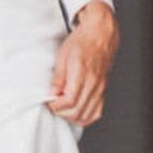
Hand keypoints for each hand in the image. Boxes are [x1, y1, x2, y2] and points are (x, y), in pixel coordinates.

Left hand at [48, 0, 117, 126]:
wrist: (100, 35)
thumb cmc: (82, 42)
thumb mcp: (63, 55)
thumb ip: (58, 77)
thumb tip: (53, 93)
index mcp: (82, 74)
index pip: (69, 100)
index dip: (56, 105)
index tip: (49, 101)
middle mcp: (93, 84)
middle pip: (77, 111)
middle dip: (61, 112)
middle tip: (54, 104)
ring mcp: (100, 89)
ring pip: (87, 116)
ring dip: (71, 116)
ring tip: (63, 107)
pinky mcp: (103, 91)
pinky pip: (96, 113)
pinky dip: (85, 117)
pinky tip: (76, 111)